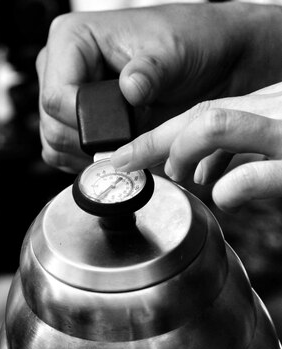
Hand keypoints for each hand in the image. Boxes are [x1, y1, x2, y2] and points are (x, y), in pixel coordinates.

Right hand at [36, 3, 281, 172]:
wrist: (211, 61)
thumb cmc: (191, 45)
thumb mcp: (176, 53)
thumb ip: (151, 71)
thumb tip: (130, 87)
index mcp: (72, 39)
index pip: (55, 98)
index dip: (85, 125)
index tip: (120, 132)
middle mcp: (60, 67)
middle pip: (51, 125)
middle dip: (90, 143)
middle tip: (130, 140)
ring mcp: (65, 96)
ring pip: (54, 144)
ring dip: (90, 156)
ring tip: (127, 144)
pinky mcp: (75, 121)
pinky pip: (65, 154)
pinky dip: (88, 162)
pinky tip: (117, 152)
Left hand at [111, 83, 281, 211]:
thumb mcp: (279, 136)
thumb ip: (240, 150)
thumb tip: (203, 176)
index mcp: (267, 104)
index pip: (203, 111)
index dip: (159, 136)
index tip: (128, 156)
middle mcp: (273, 110)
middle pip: (200, 114)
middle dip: (152, 142)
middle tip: (126, 165)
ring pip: (214, 126)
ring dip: (182, 153)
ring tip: (179, 176)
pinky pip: (249, 176)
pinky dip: (227, 190)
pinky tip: (226, 199)